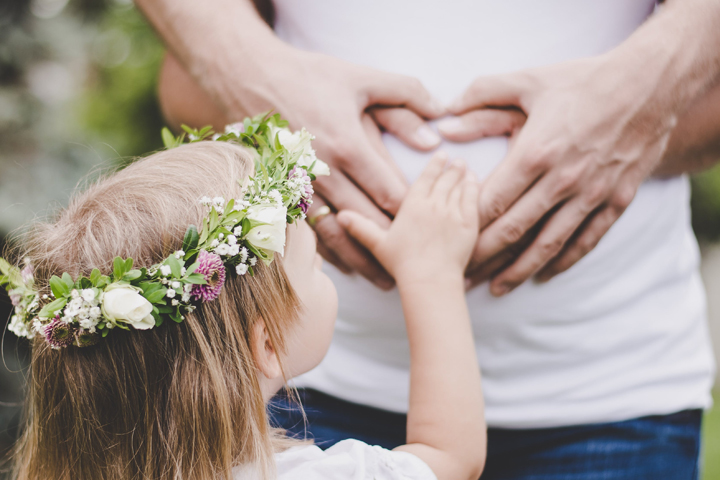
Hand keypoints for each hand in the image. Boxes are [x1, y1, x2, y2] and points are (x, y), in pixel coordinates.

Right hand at [224, 46, 444, 287]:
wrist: (250, 80)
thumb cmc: (310, 78)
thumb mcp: (362, 79)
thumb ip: (405, 97)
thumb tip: (438, 126)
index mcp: (348, 145)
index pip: (388, 191)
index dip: (411, 214)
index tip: (432, 229)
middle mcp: (325, 172)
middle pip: (366, 220)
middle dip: (392, 245)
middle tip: (416, 265)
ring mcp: (302, 186)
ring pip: (337, 234)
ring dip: (361, 259)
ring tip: (384, 280)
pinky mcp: (286, 191)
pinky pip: (310, 231)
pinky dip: (329, 252)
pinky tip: (347, 266)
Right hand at [337, 152, 479, 282]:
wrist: (429, 280)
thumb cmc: (403, 265)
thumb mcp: (378, 244)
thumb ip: (361, 227)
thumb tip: (340, 216)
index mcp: (412, 205)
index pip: (425, 178)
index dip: (434, 165)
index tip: (440, 154)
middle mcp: (433, 204)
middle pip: (444, 180)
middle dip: (451, 168)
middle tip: (456, 159)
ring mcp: (452, 212)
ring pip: (459, 186)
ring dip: (463, 175)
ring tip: (466, 167)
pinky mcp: (468, 224)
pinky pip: (473, 199)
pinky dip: (474, 188)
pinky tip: (475, 182)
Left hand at [443, 54, 677, 295]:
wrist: (651, 84)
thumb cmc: (583, 80)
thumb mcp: (529, 80)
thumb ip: (482, 95)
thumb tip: (444, 115)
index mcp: (535, 153)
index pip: (492, 203)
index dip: (466, 228)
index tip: (448, 243)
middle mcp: (562, 180)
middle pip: (513, 231)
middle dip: (483, 258)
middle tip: (463, 276)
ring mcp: (591, 194)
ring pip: (548, 244)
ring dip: (519, 270)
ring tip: (496, 288)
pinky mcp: (616, 200)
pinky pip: (586, 240)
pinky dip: (563, 261)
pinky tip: (544, 275)